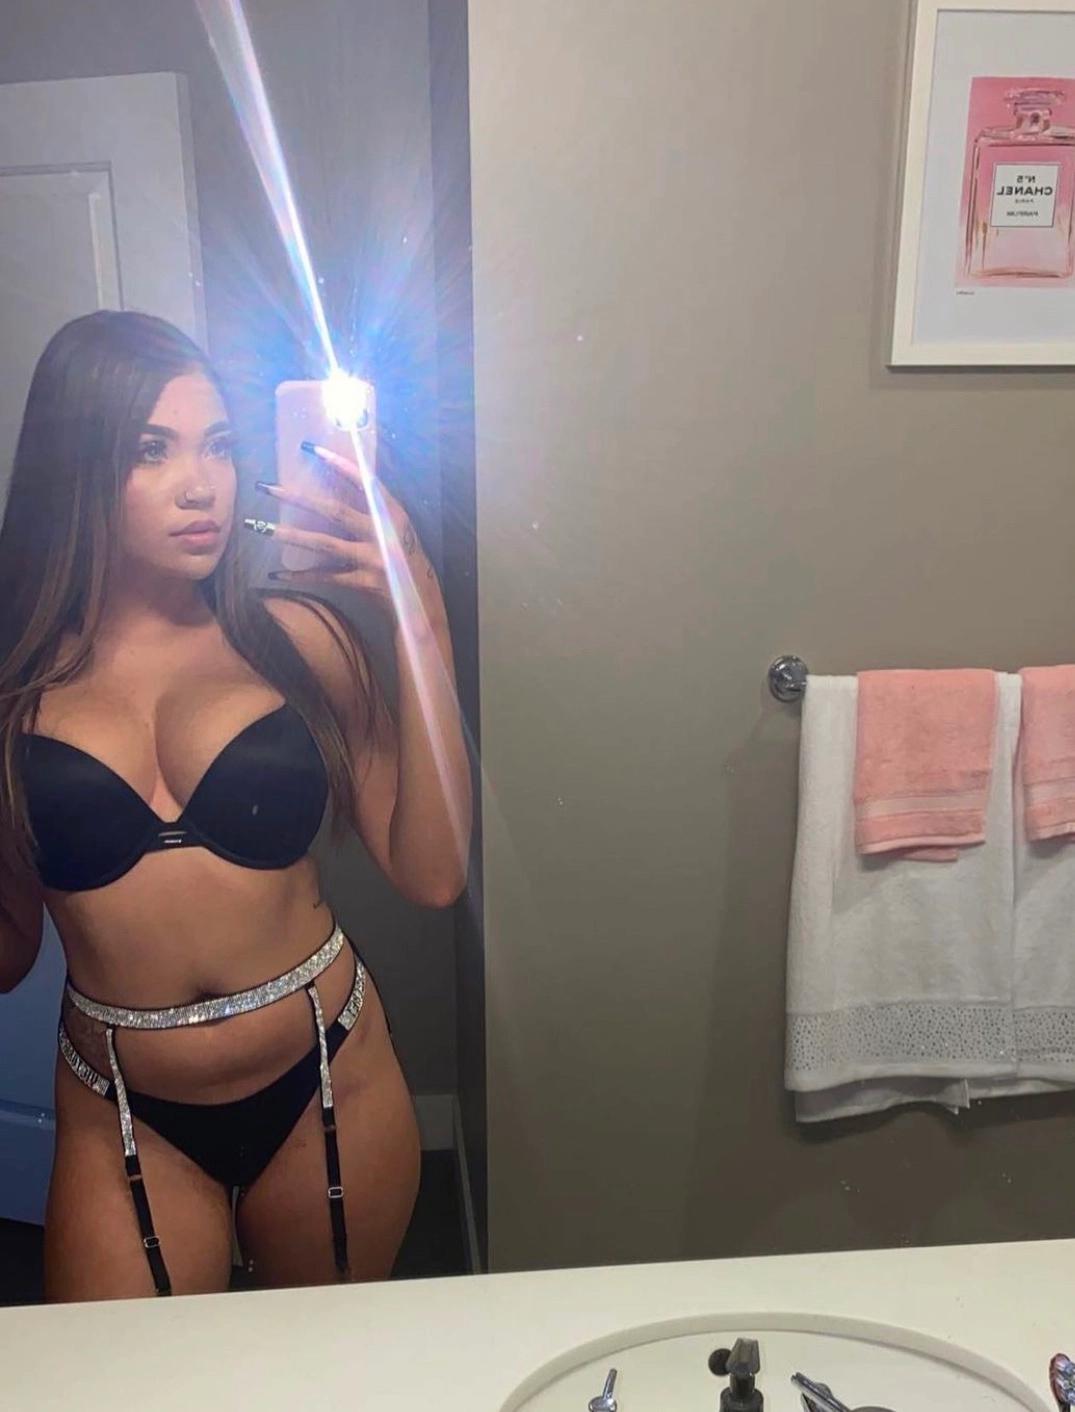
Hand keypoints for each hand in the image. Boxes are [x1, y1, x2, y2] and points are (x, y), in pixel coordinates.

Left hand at [248, 445, 444, 627]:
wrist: (422, 599)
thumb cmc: (405, 559)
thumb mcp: (396, 528)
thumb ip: (374, 510)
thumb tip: (339, 486)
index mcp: (391, 513)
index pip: (363, 481)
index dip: (338, 464)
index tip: (312, 449)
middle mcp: (382, 532)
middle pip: (334, 510)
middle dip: (297, 498)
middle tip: (266, 488)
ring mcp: (373, 558)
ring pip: (324, 544)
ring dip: (290, 535)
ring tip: (261, 528)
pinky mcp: (364, 582)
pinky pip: (326, 577)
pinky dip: (301, 576)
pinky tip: (277, 575)